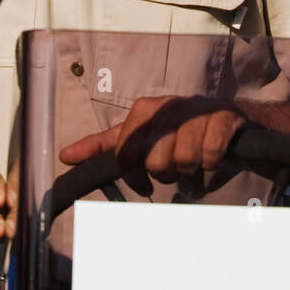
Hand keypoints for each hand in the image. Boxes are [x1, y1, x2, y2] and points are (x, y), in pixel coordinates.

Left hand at [58, 94, 248, 189]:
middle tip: (174, 167)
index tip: (144, 184)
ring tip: (193, 162)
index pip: (126, 153)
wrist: (226, 117)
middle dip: (167, 173)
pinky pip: (210, 155)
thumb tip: (64, 156)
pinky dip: (211, 166)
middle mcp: (169, 105)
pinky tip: (211, 158)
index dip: (134, 176)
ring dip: (191, 171)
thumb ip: (102, 146)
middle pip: (155, 162)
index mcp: (144, 109)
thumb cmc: (176, 130)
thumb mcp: (138, 135)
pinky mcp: (223, 117)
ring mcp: (197, 110)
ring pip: (183, 160)